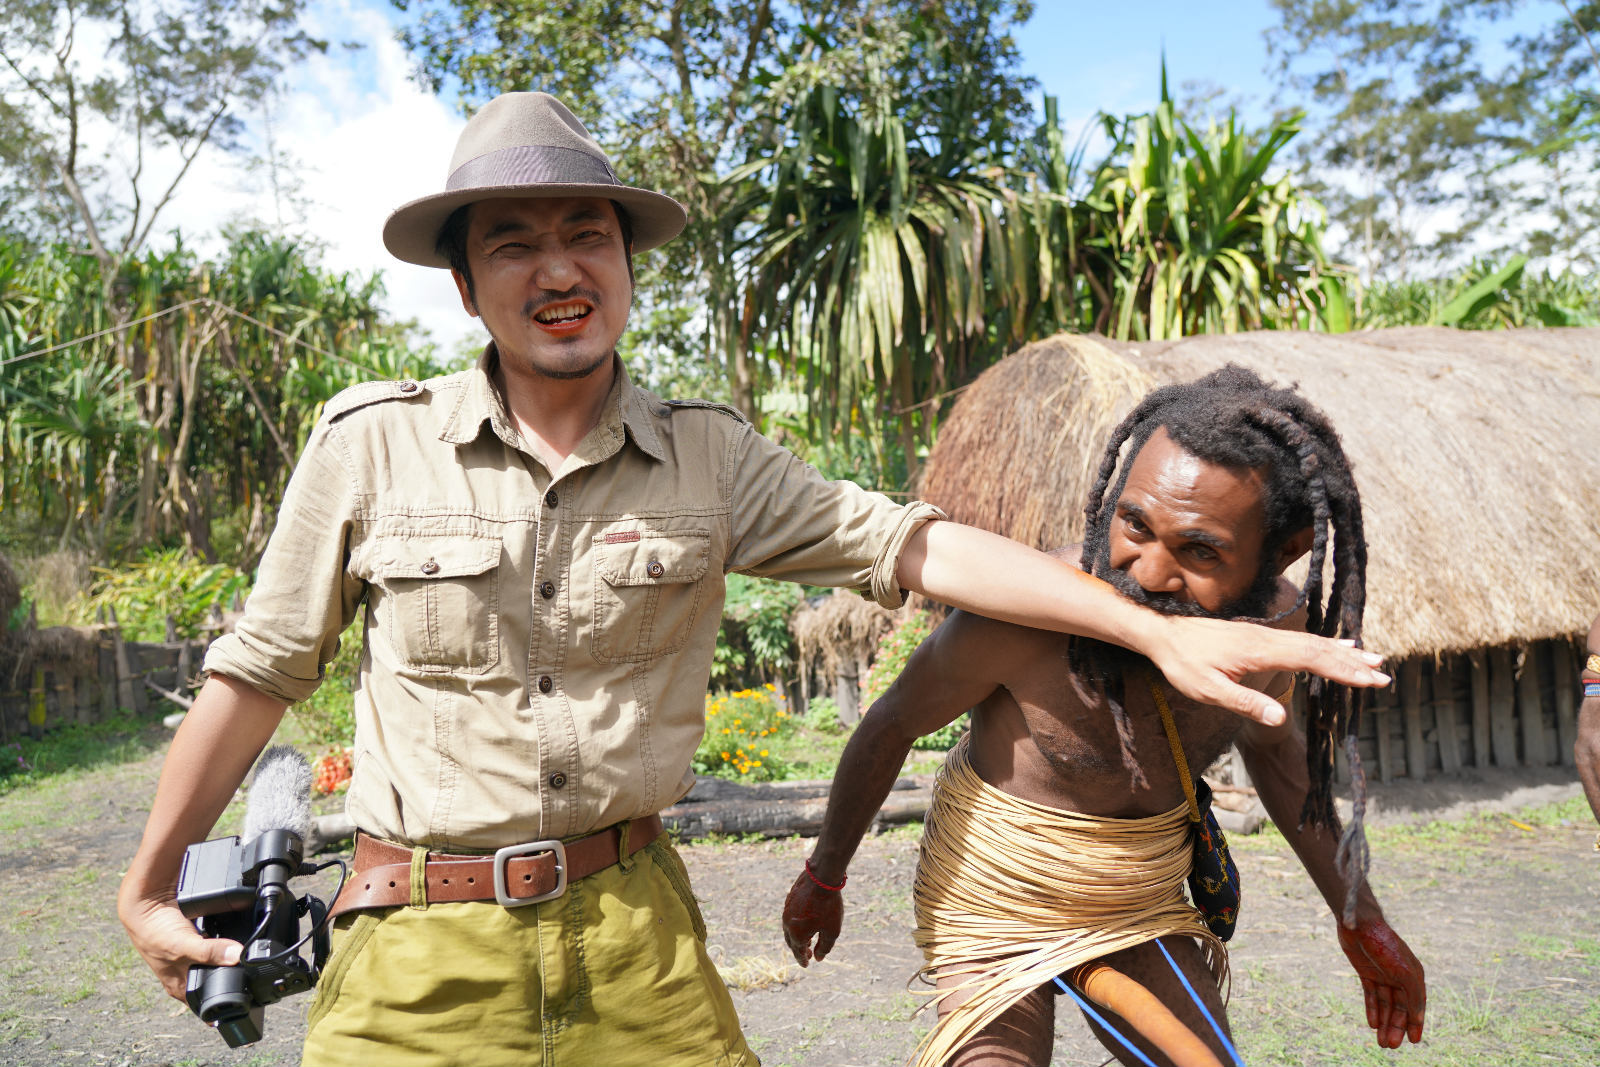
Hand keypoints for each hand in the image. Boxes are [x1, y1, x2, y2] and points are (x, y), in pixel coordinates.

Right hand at [118, 879, 241, 1001]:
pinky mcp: (199, 940)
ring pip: (220, 963)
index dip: (226, 1002)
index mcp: (180, 987)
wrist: (148, 905)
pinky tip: (237, 937)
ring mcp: (194, 957)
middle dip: (234, 976)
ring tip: (244, 953)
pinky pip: (219, 944)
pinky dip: (227, 941)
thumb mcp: (183, 947)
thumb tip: (237, 956)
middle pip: (217, 981)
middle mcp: (187, 974)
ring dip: (231, 957)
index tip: (248, 997)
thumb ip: (209, 953)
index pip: (206, 1004)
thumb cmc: (155, 933)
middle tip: (252, 972)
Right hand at [781, 869, 843, 966]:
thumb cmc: (828, 905)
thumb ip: (824, 947)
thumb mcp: (832, 930)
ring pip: (789, 929)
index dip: (802, 960)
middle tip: (808, 954)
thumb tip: (818, 958)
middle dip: (799, 949)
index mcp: (796, 934)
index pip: (798, 952)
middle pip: (791, 941)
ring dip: (797, 937)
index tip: (807, 965)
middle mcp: (787, 923)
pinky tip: (806, 922)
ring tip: (808, 939)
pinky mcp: (789, 900)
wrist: (821, 877)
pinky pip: (790, 917)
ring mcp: (786, 910)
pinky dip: (796, 925)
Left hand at [1146, 616, 1388, 724]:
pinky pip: (1299, 639)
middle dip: (1351, 662)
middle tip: (1383, 673)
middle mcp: (1266, 638)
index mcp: (1259, 651)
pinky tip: (1335, 646)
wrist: (1161, 632)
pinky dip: (1323, 644)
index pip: (1310, 659)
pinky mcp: (1257, 636)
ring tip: (1371, 659)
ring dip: (1341, 652)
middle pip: (1318, 648)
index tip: (1370, 680)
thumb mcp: (1207, 691)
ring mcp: (1263, 635)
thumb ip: (1244, 703)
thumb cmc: (1182, 664)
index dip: (1342, 670)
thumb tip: (1279, 718)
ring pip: (1311, 641)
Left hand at [1337, 917, 1424, 1047]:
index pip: (1416, 1005)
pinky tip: (1372, 1024)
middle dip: (1396, 1027)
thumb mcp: (1404, 973)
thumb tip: (1417, 1018)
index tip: (1414, 1041)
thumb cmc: (1386, 945)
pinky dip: (1373, 1009)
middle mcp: (1400, 976)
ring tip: (1381, 1042)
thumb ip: (1413, 995)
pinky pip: (1371, 995)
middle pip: (1399, 1008)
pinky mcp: (1366, 971)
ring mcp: (1383, 974)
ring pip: (1385, 1004)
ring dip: (1384, 1023)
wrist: (1360, 924)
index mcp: (1414, 975)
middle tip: (1390, 1046)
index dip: (1415, 1023)